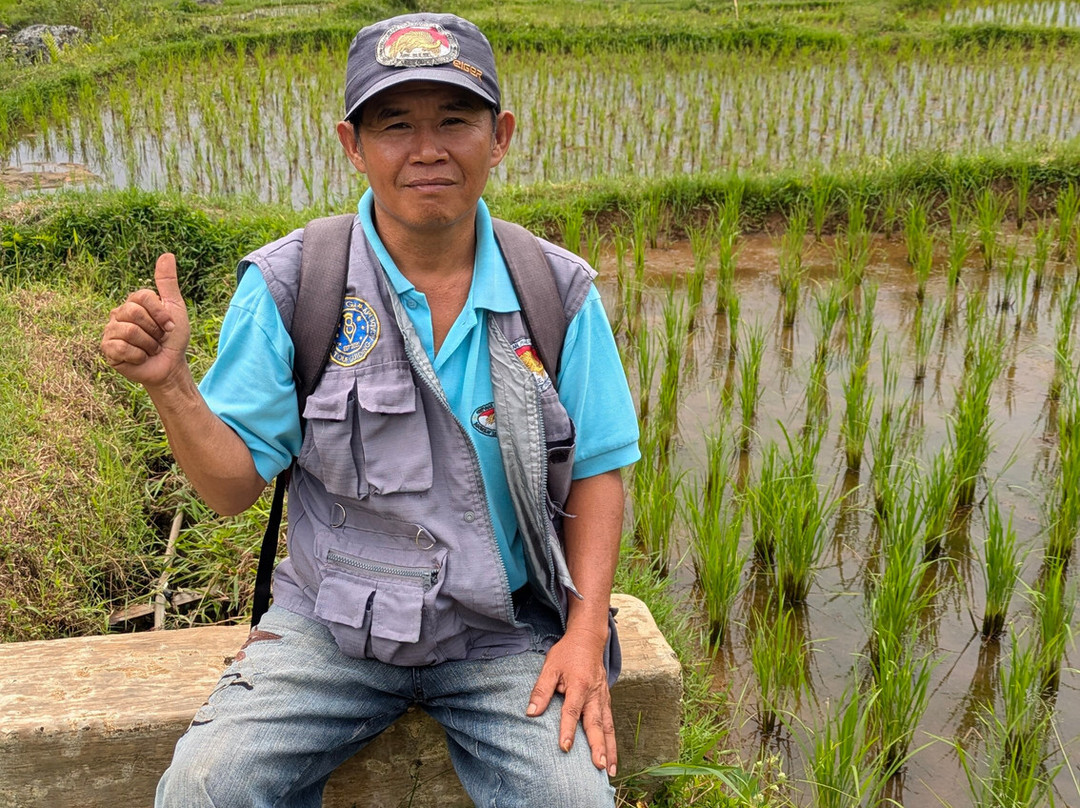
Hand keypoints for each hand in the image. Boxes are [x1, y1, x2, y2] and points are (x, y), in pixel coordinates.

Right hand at [101, 253, 190, 387]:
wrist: (170, 366)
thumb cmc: (173, 338)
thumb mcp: (175, 308)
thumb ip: (168, 283)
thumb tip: (167, 254)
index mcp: (133, 302)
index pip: (143, 297)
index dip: (161, 314)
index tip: (169, 326)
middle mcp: (118, 314)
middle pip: (134, 313)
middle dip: (154, 330)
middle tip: (158, 339)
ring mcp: (110, 331)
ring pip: (128, 331)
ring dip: (148, 345)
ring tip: (150, 349)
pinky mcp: (107, 349)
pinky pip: (121, 347)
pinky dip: (138, 356)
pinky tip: (139, 358)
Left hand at [526, 628, 616, 776]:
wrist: (588, 640)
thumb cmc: (567, 654)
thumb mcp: (550, 667)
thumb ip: (541, 690)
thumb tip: (530, 713)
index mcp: (579, 685)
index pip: (572, 711)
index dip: (567, 729)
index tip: (565, 747)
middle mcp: (594, 694)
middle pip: (596, 723)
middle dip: (598, 746)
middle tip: (598, 766)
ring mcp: (602, 698)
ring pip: (608, 727)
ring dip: (610, 749)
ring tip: (610, 770)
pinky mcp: (606, 700)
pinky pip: (610, 723)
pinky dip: (612, 741)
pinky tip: (612, 756)